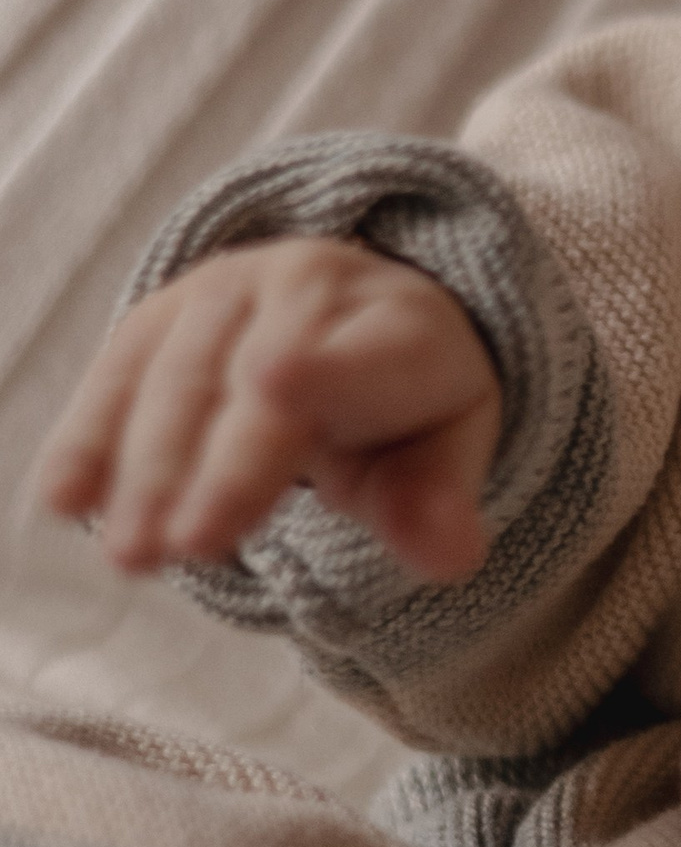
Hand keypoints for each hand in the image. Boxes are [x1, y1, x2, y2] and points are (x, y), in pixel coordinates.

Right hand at [40, 240, 500, 582]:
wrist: (356, 316)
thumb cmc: (405, 401)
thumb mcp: (445, 448)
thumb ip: (439, 502)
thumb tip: (451, 558)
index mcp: (401, 326)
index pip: (368, 353)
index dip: (326, 366)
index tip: (278, 384)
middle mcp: (311, 288)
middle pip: (255, 379)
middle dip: (219, 464)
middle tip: (188, 547)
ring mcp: (227, 291)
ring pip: (179, 378)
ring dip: (147, 469)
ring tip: (131, 556)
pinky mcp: (159, 313)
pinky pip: (117, 372)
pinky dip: (87, 437)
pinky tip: (63, 499)